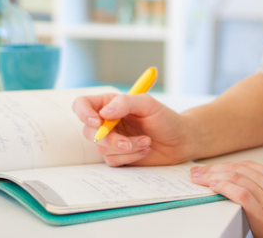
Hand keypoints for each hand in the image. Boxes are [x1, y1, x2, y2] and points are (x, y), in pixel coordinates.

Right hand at [71, 92, 190, 166]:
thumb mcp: (148, 104)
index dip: (83, 113)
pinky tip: (145, 149)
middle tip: (128, 142)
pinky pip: (113, 160)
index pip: (82, 105)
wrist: (180, 140)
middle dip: (109, 139)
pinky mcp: (118, 156)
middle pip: (88, 131)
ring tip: (146, 141)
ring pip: (102, 148)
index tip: (97, 121)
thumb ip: (126, 102)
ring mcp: (111, 140)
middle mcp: (106, 122)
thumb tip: (104, 112)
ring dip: (126, 147)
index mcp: (109, 103)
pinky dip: (130, 156)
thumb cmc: (165, 118)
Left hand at [191, 161, 262, 237]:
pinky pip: (242, 196)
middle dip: (216, 169)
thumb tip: (252, 187)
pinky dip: (225, 188)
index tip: (213, 168)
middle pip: (240, 170)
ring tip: (199, 179)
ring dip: (214, 177)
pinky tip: (214, 187)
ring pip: (238, 179)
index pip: (249, 166)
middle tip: (198, 172)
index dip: (227, 165)